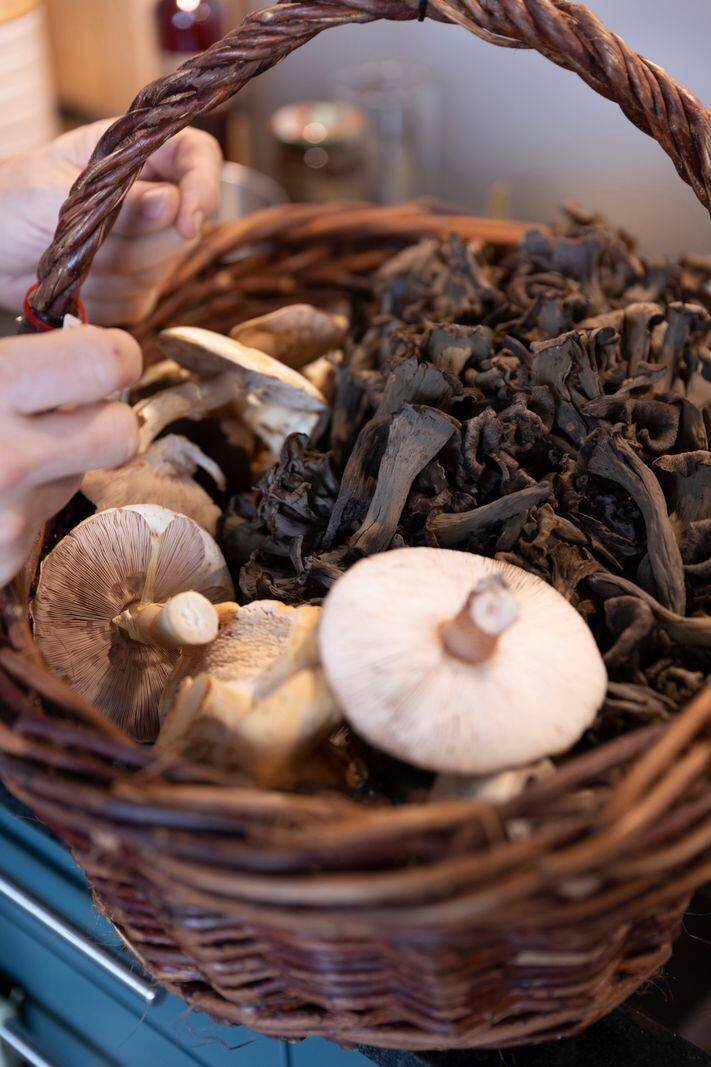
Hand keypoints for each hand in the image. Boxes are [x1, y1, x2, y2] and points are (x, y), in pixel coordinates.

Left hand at [0, 121, 221, 324]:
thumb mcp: (51, 192)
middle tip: (94, 240)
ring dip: (115, 272)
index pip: (196, 156)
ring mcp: (145, 245)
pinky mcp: (135, 286)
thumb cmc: (6, 206)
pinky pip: (141, 301)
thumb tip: (170, 203)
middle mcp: (147, 197)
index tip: (191, 220)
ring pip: (164, 269)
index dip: (204, 185)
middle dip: (142, 242)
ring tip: (74, 261)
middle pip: (185, 226)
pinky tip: (78, 283)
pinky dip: (106, 298)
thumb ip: (116, 201)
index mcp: (131, 154)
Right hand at [0, 326, 141, 584]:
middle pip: (121, 432)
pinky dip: (19, 505)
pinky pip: (40, 519)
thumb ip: (18, 352)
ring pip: (80, 479)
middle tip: (63, 407)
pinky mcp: (4, 561)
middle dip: (103, 417)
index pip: (109, 361)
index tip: (98, 355)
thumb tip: (76, 329)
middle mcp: (9, 458)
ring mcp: (9, 519)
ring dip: (56, 464)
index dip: (113, 354)